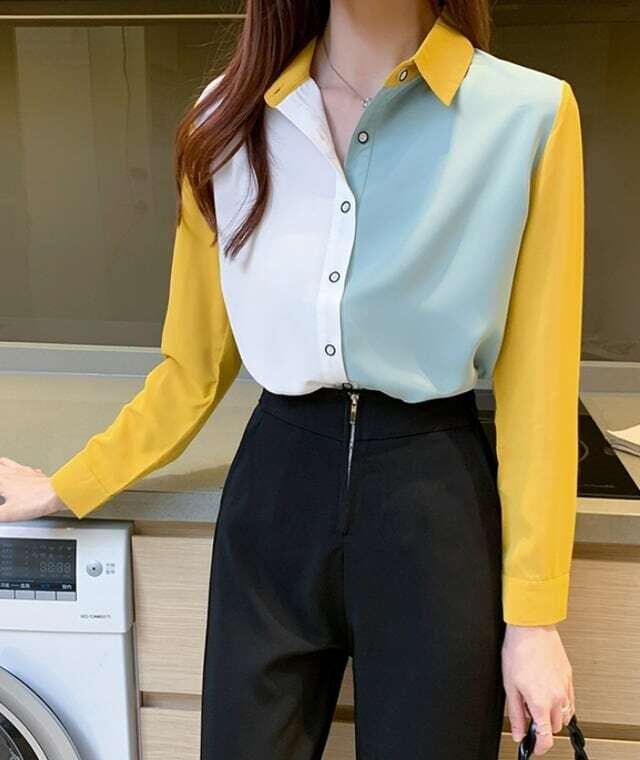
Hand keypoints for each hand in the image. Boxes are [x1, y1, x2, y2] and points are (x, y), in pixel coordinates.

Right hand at [0, 457, 68, 521]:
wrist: (59, 493)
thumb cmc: (37, 500)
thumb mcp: (8, 513)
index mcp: (3, 481)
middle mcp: (14, 473)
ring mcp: (26, 473)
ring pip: (9, 463)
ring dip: (2, 463)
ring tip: (0, 463)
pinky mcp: (36, 475)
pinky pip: (26, 469)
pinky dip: (21, 469)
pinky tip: (24, 471)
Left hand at [502, 622, 574, 755]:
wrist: (531, 628)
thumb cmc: (518, 650)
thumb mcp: (509, 686)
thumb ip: (515, 713)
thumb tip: (518, 732)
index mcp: (540, 701)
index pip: (546, 737)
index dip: (539, 747)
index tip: (534, 746)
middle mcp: (557, 697)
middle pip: (555, 727)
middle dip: (543, 727)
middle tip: (529, 715)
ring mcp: (565, 687)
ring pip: (565, 715)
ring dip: (553, 715)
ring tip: (537, 701)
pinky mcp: (569, 677)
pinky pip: (570, 700)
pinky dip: (561, 703)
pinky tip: (548, 693)